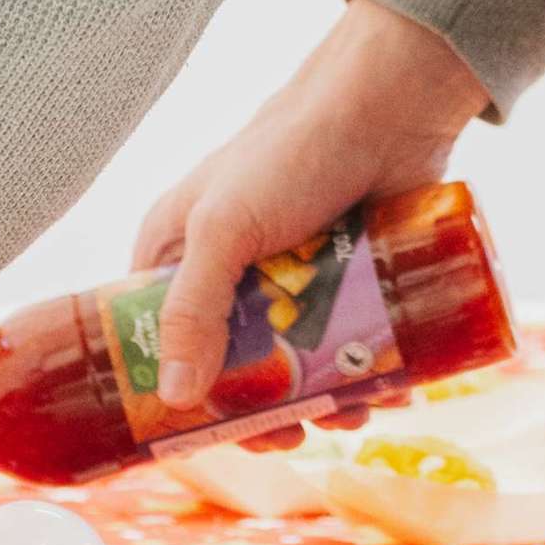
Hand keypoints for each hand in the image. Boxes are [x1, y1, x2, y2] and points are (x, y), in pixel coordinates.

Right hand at [134, 0, 487, 424]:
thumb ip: (193, 307)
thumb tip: (174, 397)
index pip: (157, 336)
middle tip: (293, 437)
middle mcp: (229, 268)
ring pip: (297, 360)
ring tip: (355, 412)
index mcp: (177, 250)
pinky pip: (349, 343)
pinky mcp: (349, 280)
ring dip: (324, 398)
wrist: (387, 107)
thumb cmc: (290, 151)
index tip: (203, 437)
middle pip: (232, 362)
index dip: (175, 390)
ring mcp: (292, 276)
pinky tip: (388, 392)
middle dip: (263, 407)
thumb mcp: (225, 228)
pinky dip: (366, 373)